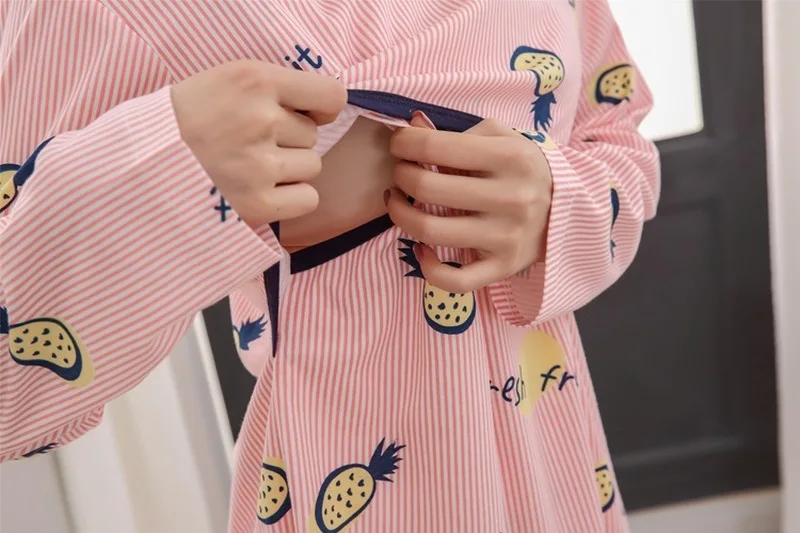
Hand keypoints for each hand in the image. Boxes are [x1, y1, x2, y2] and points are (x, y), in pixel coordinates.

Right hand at [171, 60, 346, 226]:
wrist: (136, 164)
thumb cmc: (184, 120)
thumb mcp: (225, 81)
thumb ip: (273, 88)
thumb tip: (324, 111)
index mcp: (254, 80)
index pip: (330, 94)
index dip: (322, 108)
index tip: (306, 115)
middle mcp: (259, 119)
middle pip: (312, 135)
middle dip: (287, 140)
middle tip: (246, 143)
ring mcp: (258, 165)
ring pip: (311, 166)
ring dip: (287, 170)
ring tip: (247, 167)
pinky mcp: (256, 204)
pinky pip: (307, 199)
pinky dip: (290, 199)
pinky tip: (260, 191)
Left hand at [387, 115, 552, 292]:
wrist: (567, 210)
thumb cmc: (523, 170)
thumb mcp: (501, 138)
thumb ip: (457, 132)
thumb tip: (412, 125)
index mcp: (510, 158)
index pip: (435, 147)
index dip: (404, 143)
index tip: (399, 145)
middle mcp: (511, 198)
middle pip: (426, 188)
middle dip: (400, 176)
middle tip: (400, 173)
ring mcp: (506, 237)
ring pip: (429, 231)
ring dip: (399, 214)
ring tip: (398, 202)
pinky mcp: (502, 268)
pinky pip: (453, 279)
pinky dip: (427, 266)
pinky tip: (420, 248)